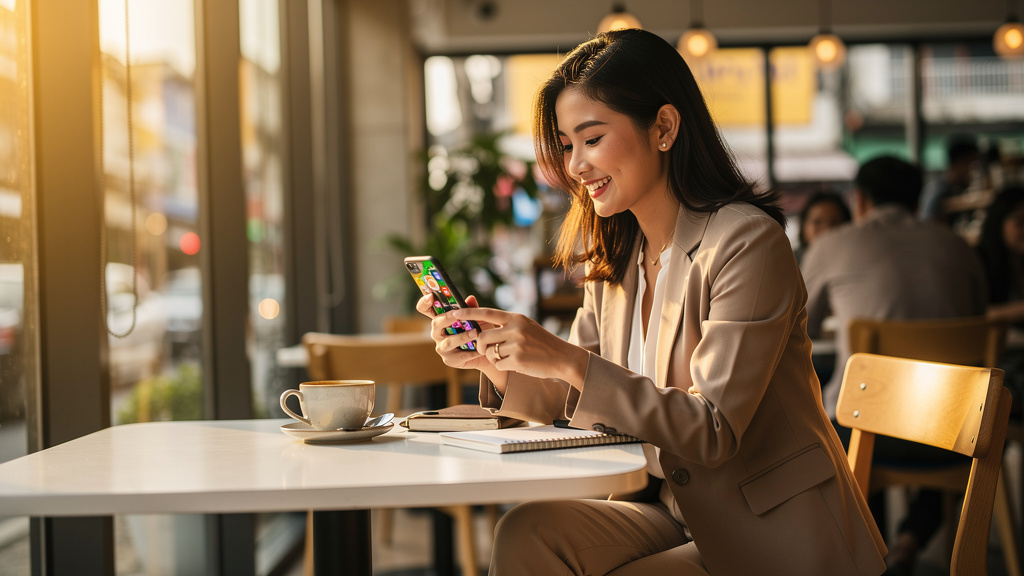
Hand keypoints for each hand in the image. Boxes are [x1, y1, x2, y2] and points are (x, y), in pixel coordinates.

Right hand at [415, 293, 493, 372]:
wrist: (488, 351)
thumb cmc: (479, 331)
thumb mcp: (478, 317)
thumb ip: (472, 309)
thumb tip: (471, 298)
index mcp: (441, 319)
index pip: (425, 309)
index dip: (424, 302)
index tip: (430, 296)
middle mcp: (438, 333)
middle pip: (436, 323)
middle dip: (447, 318)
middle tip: (459, 314)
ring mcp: (442, 347)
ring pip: (449, 341)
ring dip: (462, 336)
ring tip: (475, 333)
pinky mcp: (450, 360)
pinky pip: (459, 355)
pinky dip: (471, 352)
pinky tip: (480, 349)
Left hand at [451, 307, 588, 387]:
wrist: (562, 357)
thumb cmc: (541, 343)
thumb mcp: (526, 326)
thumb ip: (506, 324)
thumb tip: (482, 325)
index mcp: (515, 318)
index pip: (487, 312)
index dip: (468, 313)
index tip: (453, 312)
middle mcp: (515, 328)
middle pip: (483, 336)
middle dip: (480, 345)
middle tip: (486, 349)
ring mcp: (517, 344)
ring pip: (489, 352)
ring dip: (494, 357)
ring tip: (508, 356)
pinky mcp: (518, 359)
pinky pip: (498, 364)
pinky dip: (503, 366)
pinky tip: (515, 363)